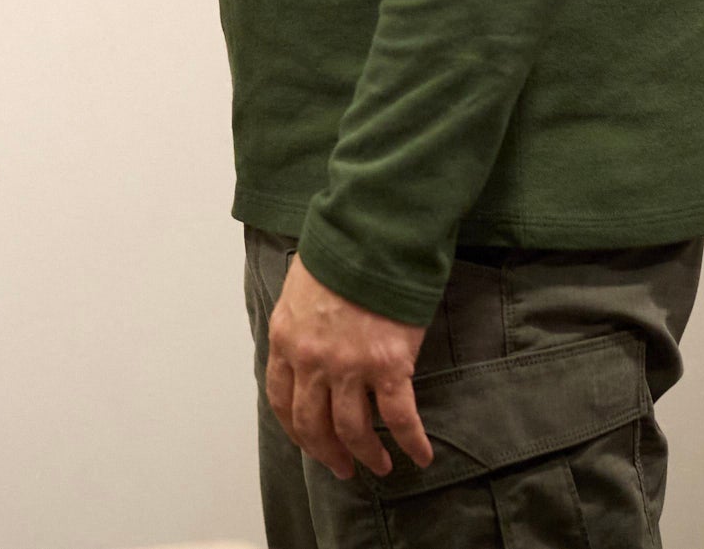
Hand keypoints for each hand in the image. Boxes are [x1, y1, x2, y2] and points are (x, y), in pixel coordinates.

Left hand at [265, 256, 431, 479]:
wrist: (372, 235)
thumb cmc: (340, 252)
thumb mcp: (300, 287)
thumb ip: (300, 321)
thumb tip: (307, 340)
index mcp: (286, 339)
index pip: (281, 399)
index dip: (296, 429)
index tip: (308, 442)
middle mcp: (311, 359)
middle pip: (313, 424)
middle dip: (327, 453)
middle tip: (342, 468)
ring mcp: (348, 365)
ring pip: (353, 429)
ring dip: (366, 454)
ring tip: (379, 466)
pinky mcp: (387, 365)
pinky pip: (399, 417)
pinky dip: (412, 442)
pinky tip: (421, 456)